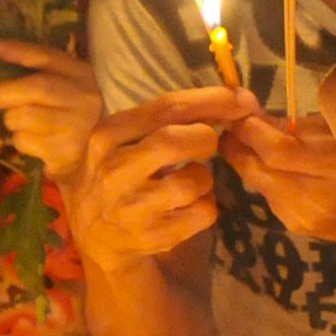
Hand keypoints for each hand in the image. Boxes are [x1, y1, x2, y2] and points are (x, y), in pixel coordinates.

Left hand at [0, 42, 138, 175]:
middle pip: (38, 88)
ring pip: (25, 117)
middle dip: (7, 91)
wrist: (105, 153)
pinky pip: (25, 142)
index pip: (49, 57)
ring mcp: (77, 128)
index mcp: (84, 75)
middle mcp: (86, 99)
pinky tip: (34, 139)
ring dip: (12, 118)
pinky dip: (20, 139)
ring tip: (20, 120)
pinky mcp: (64, 154)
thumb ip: (37, 65)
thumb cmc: (74, 111)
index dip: (19, 51)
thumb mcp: (66, 82)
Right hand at [7, 74, 254, 267]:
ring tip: (191, 180)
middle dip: (204, 138)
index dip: (209, 101)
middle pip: (173, 142)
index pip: (164, 109)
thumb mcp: (128, 139)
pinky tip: (189, 205)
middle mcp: (113, 170)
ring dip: (205, 177)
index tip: (238, 99)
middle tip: (210, 143)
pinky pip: (203, 212)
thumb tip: (235, 98)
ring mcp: (131, 208)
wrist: (97, 234)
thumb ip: (170, 118)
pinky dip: (206, 205)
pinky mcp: (152, 237)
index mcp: (108, 136)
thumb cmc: (123, 172)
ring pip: (193, 181)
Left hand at [227, 112, 335, 243]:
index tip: (238, 110)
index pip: (274, 149)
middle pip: (255, 169)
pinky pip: (270, 196)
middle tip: (233, 125)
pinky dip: (265, 178)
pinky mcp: (300, 227)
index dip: (248, 128)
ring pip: (258, 183)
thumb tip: (249, 110)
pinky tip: (277, 168)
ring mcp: (305, 217)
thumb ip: (296, 124)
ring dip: (250, 161)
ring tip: (256, 142)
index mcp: (333, 165)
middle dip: (237, 145)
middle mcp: (314, 197)